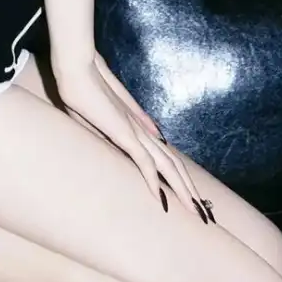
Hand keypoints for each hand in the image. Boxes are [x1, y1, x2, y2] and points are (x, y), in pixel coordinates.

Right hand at [54, 55, 210, 221]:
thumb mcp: (103, 110)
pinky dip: (154, 181)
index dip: (178, 174)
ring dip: (183, 190)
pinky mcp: (124, 133)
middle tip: (204, 213)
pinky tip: (161, 201)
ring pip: (167, 165)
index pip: (165, 154)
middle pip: (174, 163)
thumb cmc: (83, 87)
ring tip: (196, 212)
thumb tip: (152, 133)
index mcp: (138, 126)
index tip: (187, 193)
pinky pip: (144, 162)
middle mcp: (142, 130)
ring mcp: (135, 131)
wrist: (77, 68)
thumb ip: (126, 122)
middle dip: (190, 189)